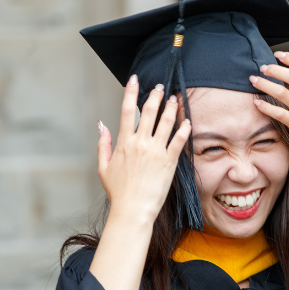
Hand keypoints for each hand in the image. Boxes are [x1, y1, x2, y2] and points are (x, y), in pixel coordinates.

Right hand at [97, 75, 190, 225]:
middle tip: (161, 87)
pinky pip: (179, 140)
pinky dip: (184, 128)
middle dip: (155, 96)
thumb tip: (101, 124)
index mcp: (124, 142)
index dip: (131, 92)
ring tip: (175, 99)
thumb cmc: (118, 191)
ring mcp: (156, 152)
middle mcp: (140, 143)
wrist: (133, 209)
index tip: (135, 79)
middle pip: (149, 112)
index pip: (127, 110)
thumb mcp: (103, 166)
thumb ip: (103, 143)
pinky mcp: (169, 162)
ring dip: (171, 108)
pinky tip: (187, 121)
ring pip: (166, 122)